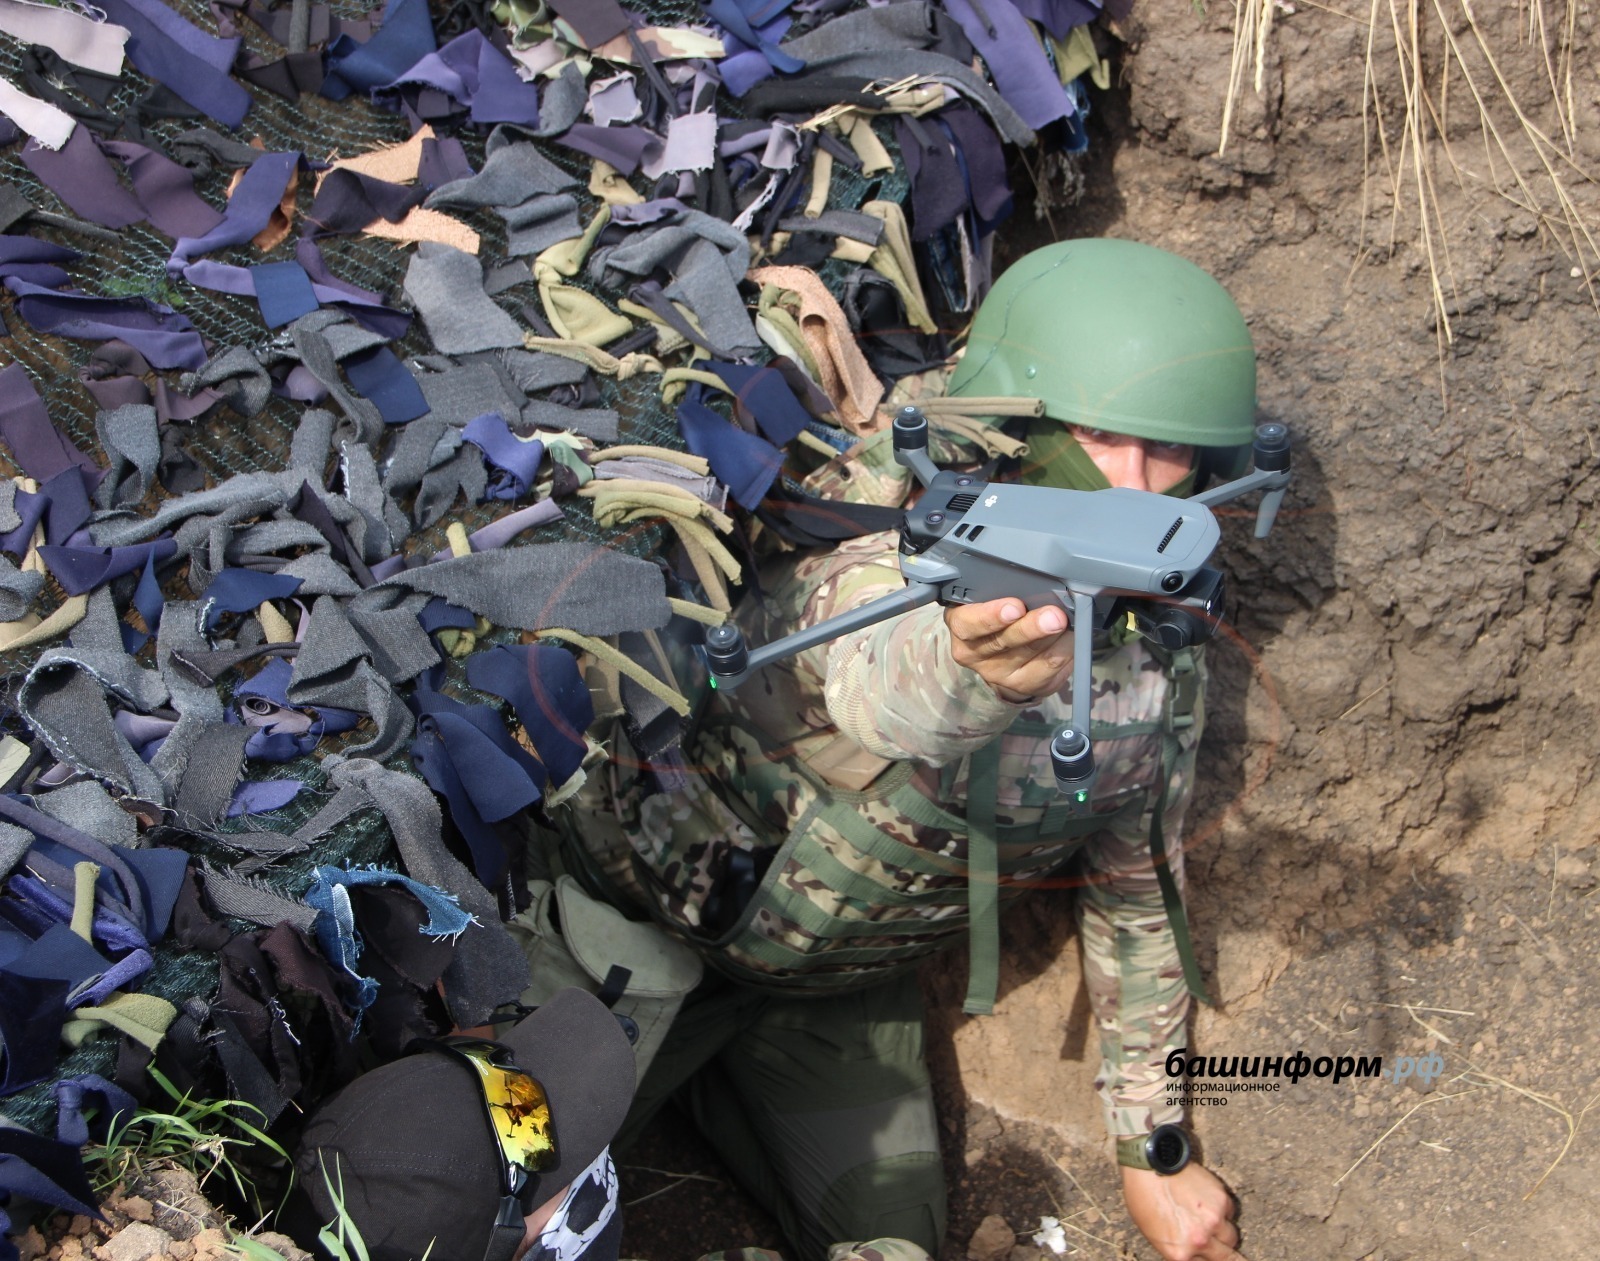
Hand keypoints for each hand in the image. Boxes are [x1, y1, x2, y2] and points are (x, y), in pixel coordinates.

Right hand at [943, 598, 1073, 702]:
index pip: (970, 623)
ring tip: (1068, 623)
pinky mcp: (1025, 687)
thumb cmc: (993, 618)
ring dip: (1057, 638)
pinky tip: (1070, 639)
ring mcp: (1000, 675)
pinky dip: (1066, 651)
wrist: (996, 656)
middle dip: (1033, 627)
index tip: (1016, 607)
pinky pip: (1052, 670)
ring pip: (1034, 656)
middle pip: (1006, 641)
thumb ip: (1003, 592)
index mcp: (962, 625)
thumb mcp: (986, 600)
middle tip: (1054, 616)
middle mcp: (976, 654)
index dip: (993, 615)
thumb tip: (1039, 587)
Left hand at [1121, 1163, 1244, 1260]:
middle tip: (1235, 1257)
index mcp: (1180, 1254)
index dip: (1209, 1259)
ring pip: (1231, 1236)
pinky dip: (1223, 1210)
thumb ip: (1180, 1249)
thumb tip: (1195, 1253)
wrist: (1148, 1165)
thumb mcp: (1154, 1234)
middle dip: (1231, 1258)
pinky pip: (1229, 1212)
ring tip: (1210, 1220)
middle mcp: (1199, 1241)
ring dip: (1224, 1232)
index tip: (1215, 1257)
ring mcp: (1213, 1221)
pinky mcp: (1221, 1200)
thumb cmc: (1143, 1197)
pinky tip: (1208, 1201)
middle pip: (1228, 1258)